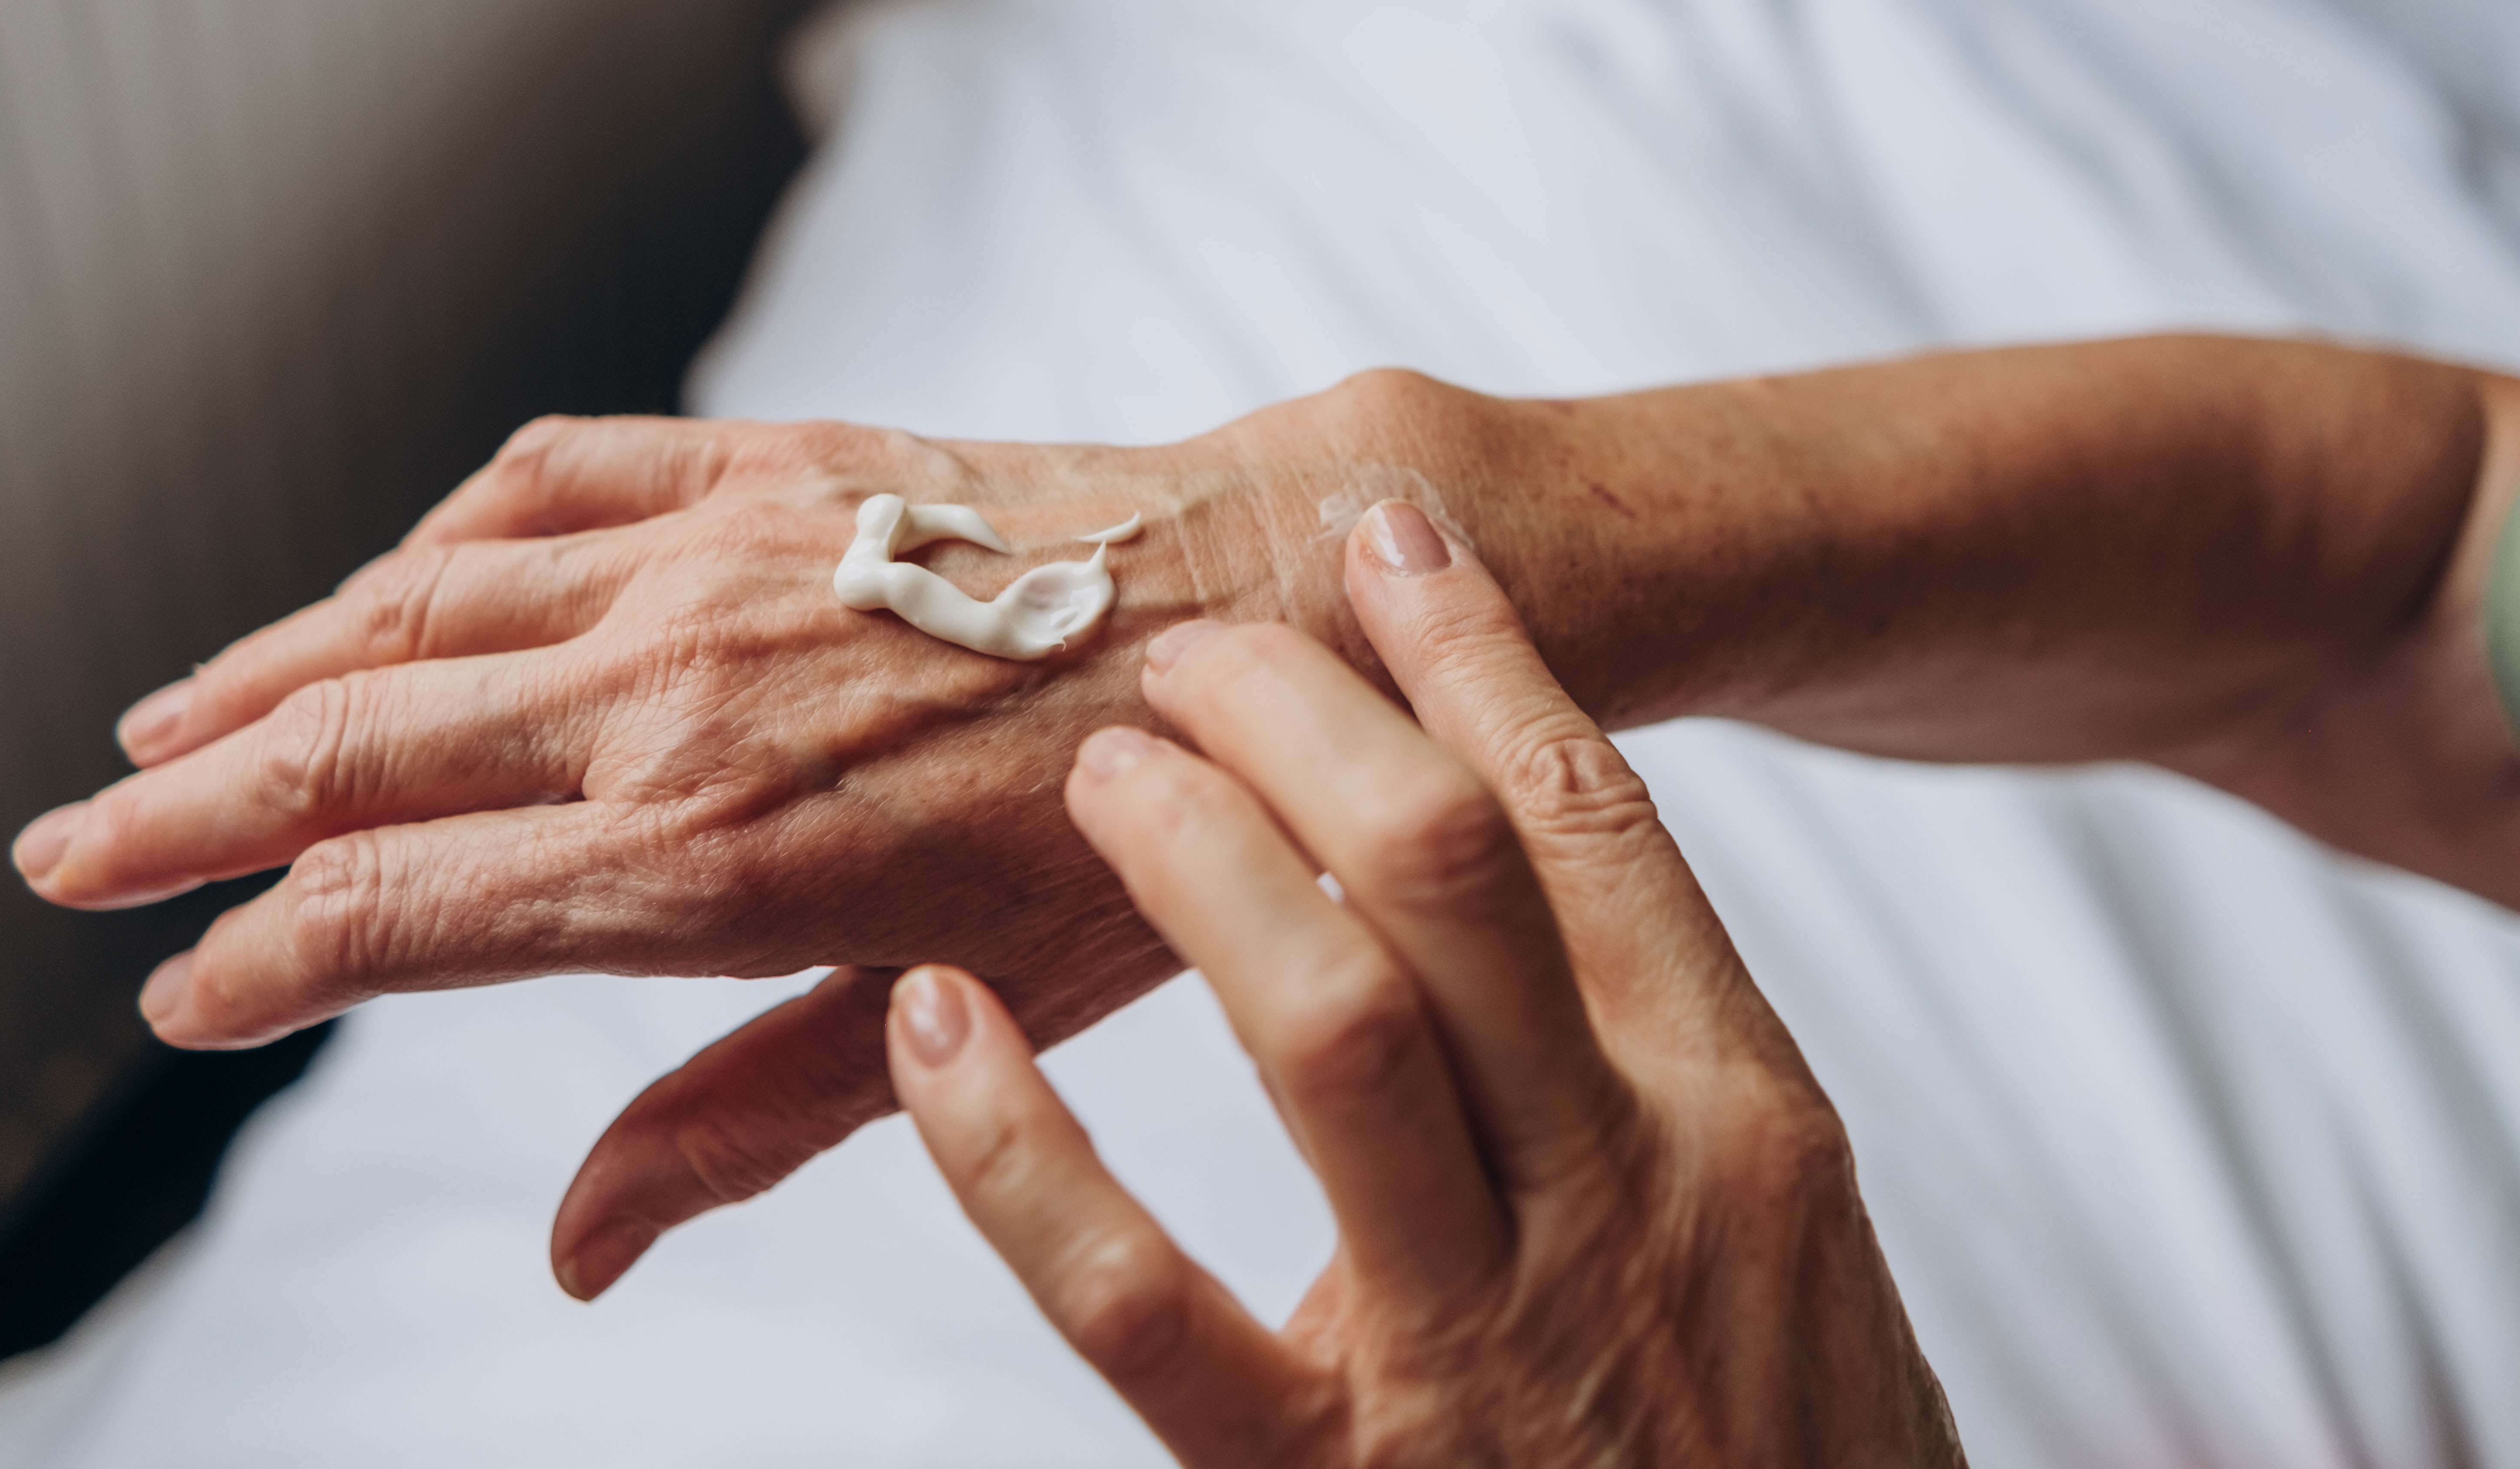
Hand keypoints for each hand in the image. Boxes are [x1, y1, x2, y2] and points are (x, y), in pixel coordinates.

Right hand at [5, 374, 1531, 1294]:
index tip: (182, 1002)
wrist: (1267, 616)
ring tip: (161, 720)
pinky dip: (438, 533)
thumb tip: (578, 1254)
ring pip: (416, 606)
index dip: (264, 965)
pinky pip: (549, 477)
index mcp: (711, 858)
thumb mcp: (957, 1024)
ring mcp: (718, 565)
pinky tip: (386, 577)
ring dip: (268, 667)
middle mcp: (679, 698)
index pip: (405, 913)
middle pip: (357, 750)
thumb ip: (742, 1123)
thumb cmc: (1139, 844)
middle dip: (186, 812)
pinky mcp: (774, 470)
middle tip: (67, 854)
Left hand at [888, 503, 1961, 1464]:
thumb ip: (1659, 1075)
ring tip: (1100, 771)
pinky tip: (930, 1021)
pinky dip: (1016, 1152)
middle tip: (1187, 650)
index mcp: (1740, 1124)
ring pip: (1327, 1024)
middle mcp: (1625, 1202)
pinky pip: (1136, 1301)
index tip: (1383, 539)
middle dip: (1305, 716)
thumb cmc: (1792, 1452)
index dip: (1479, 652)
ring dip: (1194, 861)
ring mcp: (1479, 1350)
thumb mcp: (1782, 1243)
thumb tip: (1538, 898)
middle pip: (1449, 874)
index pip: (1593, 822)